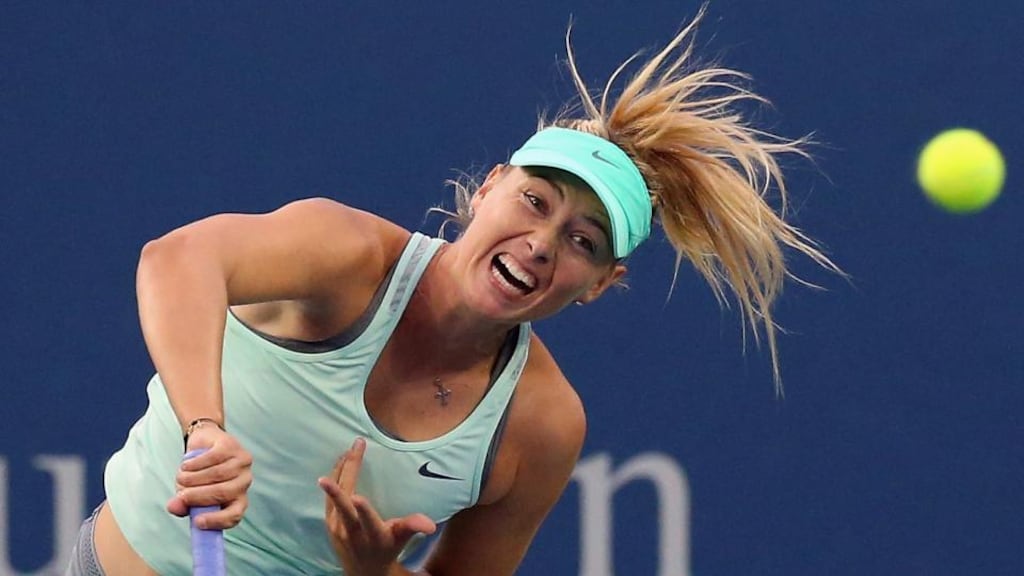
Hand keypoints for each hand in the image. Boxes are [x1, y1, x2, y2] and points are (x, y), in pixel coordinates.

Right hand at [166, 424, 253, 528]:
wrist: (204, 443)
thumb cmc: (200, 475)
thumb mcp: (189, 493)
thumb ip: (183, 504)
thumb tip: (173, 507)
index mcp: (237, 499)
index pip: (235, 515)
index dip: (217, 520)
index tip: (197, 521)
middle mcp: (244, 482)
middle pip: (223, 493)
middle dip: (198, 496)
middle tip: (182, 495)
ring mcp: (240, 463)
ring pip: (216, 475)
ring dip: (192, 479)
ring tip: (181, 478)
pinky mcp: (231, 446)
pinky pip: (212, 458)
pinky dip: (194, 464)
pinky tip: (186, 465)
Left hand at [319, 438, 436, 575]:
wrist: (362, 569)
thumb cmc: (387, 548)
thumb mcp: (402, 539)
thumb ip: (413, 527)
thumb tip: (431, 525)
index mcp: (373, 535)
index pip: (367, 522)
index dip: (363, 510)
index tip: (358, 497)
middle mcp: (351, 532)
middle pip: (345, 505)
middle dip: (346, 477)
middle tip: (350, 451)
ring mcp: (336, 526)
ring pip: (335, 496)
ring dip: (340, 471)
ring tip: (349, 450)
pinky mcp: (328, 520)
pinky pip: (330, 496)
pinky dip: (335, 476)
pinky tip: (341, 461)